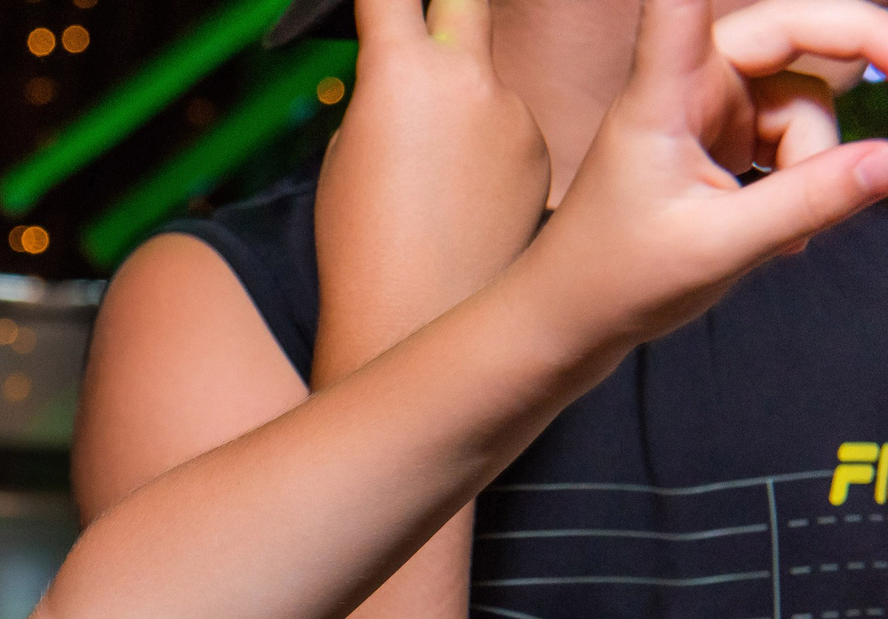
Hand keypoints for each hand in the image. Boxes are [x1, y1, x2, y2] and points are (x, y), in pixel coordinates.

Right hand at [314, 0, 549, 380]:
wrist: (415, 319)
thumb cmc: (359, 246)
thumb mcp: (346, 160)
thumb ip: (383, 102)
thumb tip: (414, 85)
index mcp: (400, 74)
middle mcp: (466, 78)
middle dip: (448, 0)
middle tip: (437, 12)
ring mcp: (513, 113)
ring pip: (484, 82)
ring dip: (461, 106)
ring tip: (430, 184)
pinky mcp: (541, 153)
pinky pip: (508, 131)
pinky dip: (486, 155)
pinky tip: (463, 208)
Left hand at [522, 0, 887, 349]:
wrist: (567, 325)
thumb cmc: (614, 281)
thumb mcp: (719, 247)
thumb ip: (810, 201)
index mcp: (665, 90)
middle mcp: (687, 84)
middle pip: (793, 27)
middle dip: (863, 45)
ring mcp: (707, 111)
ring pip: (803, 100)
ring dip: (817, 157)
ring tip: (789, 230)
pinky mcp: (719, 141)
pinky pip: (791, 138)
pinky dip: (802, 179)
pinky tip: (781, 234)